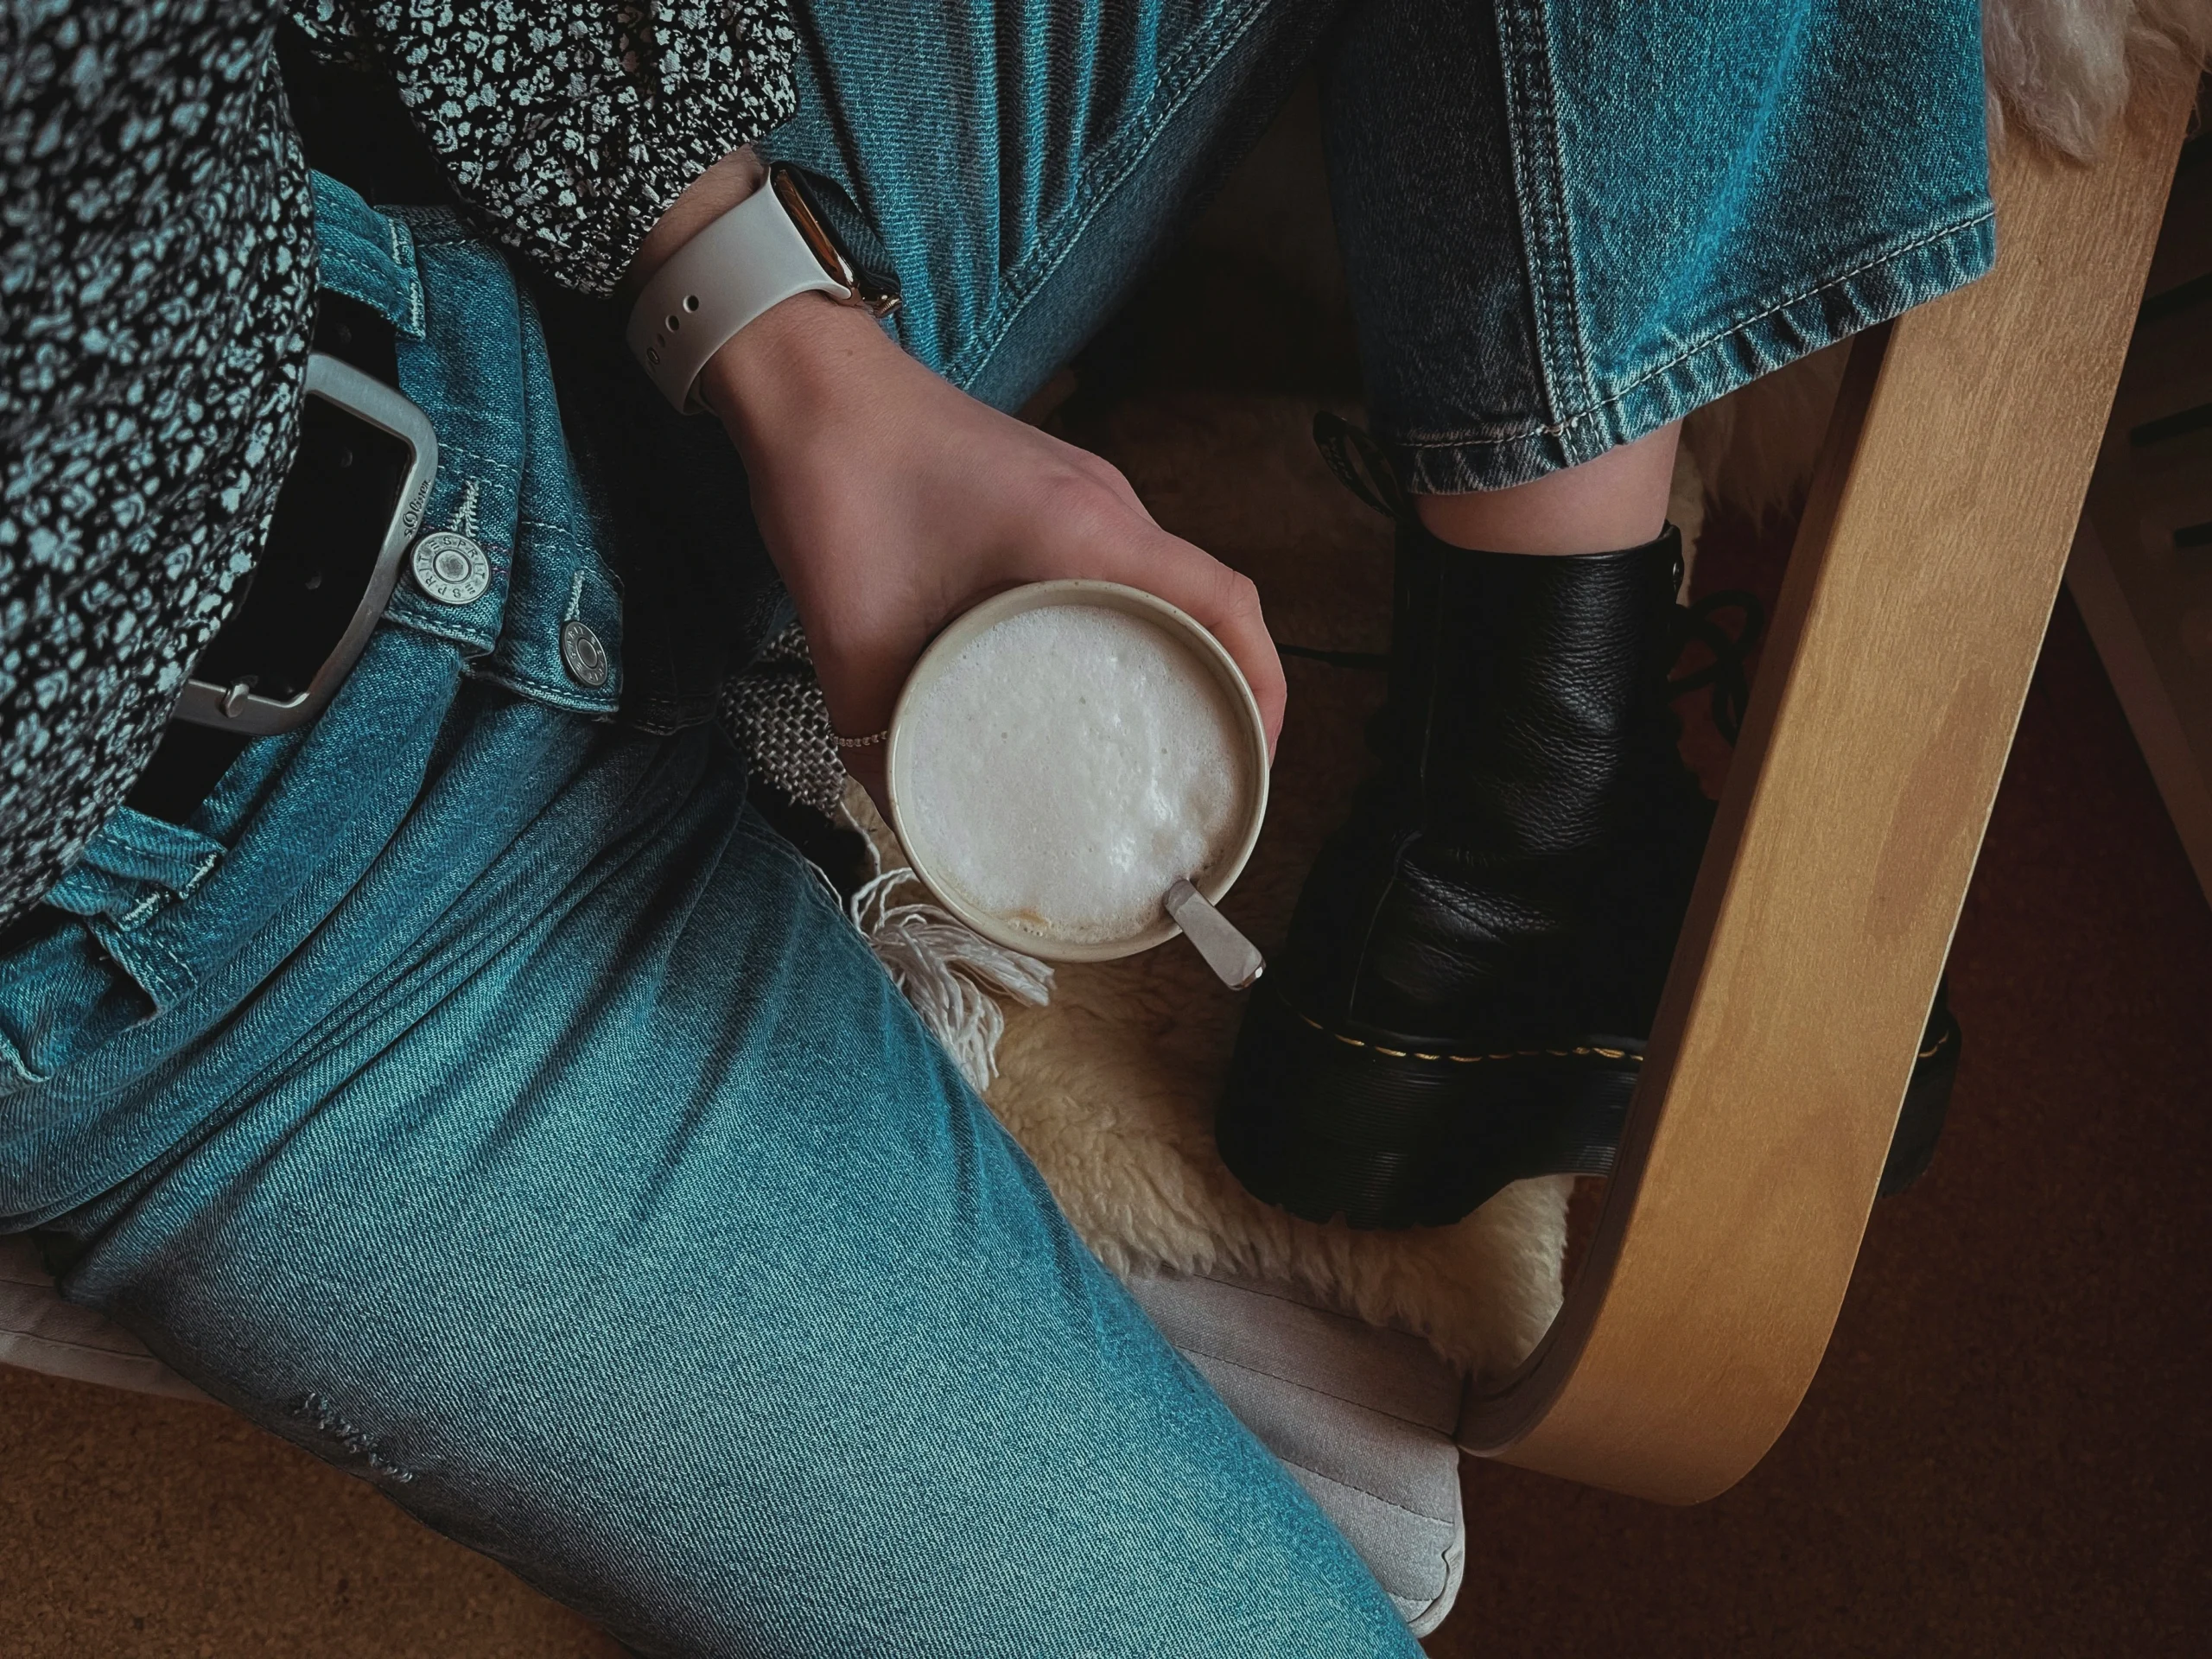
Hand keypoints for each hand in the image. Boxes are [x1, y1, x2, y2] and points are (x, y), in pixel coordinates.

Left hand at [697, 292, 1284, 805]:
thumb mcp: (854, 636)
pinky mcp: (1052, 492)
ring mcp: (1083, 491)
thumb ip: (882, 739)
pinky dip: (1138, 621)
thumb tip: (909, 822)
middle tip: (1215, 767)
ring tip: (1168, 731)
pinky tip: (1098, 671)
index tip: (1256, 759)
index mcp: (1085, 530)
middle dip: (1234, 687)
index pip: (1223, 603)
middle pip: (1215, 600)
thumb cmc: (836, 483)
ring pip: (1174, 582)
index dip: (1261, 687)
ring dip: (1187, 651)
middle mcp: (1105, 505)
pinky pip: (1126, 566)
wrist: (804, 383)